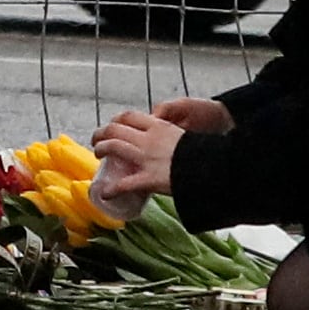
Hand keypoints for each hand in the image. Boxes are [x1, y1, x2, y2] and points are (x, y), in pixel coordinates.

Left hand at [87, 96, 228, 215]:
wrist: (211, 167)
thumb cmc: (201, 152)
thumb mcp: (183, 135)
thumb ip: (170, 136)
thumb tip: (166, 140)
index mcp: (158, 126)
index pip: (129, 117)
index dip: (116, 120)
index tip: (112, 125)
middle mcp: (148, 139)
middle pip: (115, 129)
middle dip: (102, 133)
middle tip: (97, 139)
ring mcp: (146, 158)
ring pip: (114, 146)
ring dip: (101, 149)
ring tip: (98, 154)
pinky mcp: (148, 178)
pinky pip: (125, 183)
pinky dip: (112, 188)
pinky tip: (105, 192)